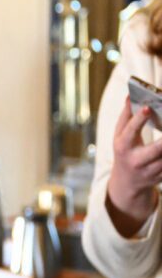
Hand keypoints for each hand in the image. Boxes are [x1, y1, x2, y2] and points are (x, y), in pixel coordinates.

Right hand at [107, 100, 161, 236]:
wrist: (127, 182)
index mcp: (123, 146)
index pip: (130, 131)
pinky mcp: (161, 176)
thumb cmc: (125, 151)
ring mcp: (150, 171)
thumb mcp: (119, 136)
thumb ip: (126, 116)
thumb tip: (130, 96)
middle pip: (156, 148)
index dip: (139, 119)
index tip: (147, 107)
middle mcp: (136, 160)